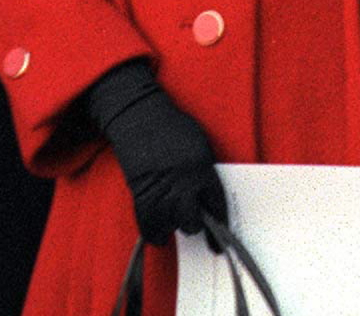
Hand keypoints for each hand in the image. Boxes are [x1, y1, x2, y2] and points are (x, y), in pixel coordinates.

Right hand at [85, 61, 227, 245]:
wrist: (142, 117)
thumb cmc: (174, 128)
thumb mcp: (200, 147)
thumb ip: (203, 172)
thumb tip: (204, 197)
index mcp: (203, 169)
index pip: (216, 205)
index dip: (219, 225)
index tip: (219, 243)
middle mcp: (182, 182)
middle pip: (191, 221)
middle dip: (194, 225)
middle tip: (194, 224)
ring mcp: (159, 188)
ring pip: (168, 224)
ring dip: (172, 227)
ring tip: (174, 223)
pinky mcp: (139, 191)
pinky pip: (146, 223)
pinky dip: (152, 232)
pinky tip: (158, 235)